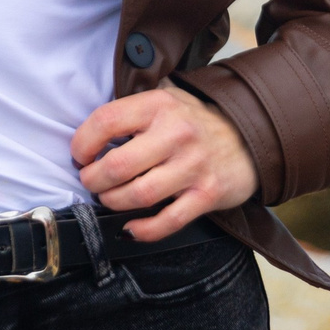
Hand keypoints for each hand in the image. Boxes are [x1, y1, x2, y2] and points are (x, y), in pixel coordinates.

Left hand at [72, 85, 256, 241]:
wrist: (249, 137)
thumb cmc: (194, 122)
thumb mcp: (165, 100)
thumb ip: (131, 111)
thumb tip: (87, 135)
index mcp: (159, 105)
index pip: (106, 121)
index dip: (82, 143)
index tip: (80, 156)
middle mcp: (176, 133)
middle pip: (118, 164)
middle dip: (93, 179)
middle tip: (91, 181)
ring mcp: (193, 166)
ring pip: (138, 194)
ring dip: (113, 202)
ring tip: (110, 198)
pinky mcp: (207, 194)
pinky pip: (167, 221)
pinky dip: (142, 230)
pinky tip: (130, 226)